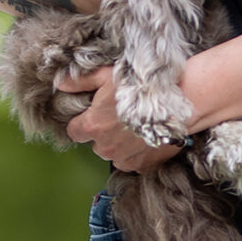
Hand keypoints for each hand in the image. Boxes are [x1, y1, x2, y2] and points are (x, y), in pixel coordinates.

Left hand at [58, 65, 184, 171]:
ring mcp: (125, 158)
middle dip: (104, 133)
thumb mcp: (107, 75)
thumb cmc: (144, 86)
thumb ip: (80, 82)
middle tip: (119, 117)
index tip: (92, 116)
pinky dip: (137, 153)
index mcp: (93, 126)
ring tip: (134, 127)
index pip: (74, 132)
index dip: (82, 123)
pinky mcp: (143, 165)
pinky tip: (145, 136)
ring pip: (114, 154)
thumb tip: (60, 84)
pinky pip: (133, 162)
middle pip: (96, 144)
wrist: (181, 101)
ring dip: (120, 145)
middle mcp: (106, 146)